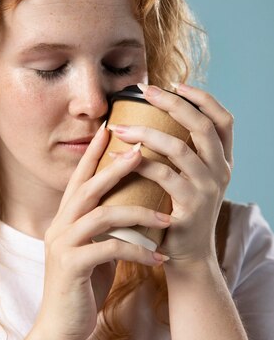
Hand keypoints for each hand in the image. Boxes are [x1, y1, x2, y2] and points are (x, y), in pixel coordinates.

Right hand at [35, 122, 171, 339]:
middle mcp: (59, 226)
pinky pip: (109, 250)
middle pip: (87, 187)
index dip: (93, 154)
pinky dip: (137, 250)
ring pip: (101, 215)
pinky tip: (159, 257)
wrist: (60, 328)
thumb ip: (105, 229)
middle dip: (114, 167)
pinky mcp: (71, 267)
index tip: (111, 130)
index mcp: (65, 219)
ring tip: (166, 215)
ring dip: (137, 213)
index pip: (79, 180)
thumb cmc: (82, 286)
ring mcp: (62, 245)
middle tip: (140, 151)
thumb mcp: (94, 250)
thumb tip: (133, 209)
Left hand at [108, 83, 233, 266]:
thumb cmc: (179, 210)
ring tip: (119, 126)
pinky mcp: (190, 207)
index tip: (176, 84)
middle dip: (173, 103)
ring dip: (145, 132)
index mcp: (222, 160)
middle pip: (203, 125)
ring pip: (179, 148)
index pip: (223, 120)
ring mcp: (208, 189)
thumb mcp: (191, 179)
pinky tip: (116, 156)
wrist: (186, 255)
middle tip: (145, 90)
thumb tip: (154, 116)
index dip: (202, 98)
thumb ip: (183, 152)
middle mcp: (220, 171)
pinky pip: (162, 176)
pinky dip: (136, 162)